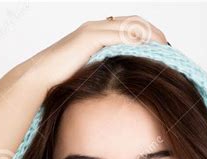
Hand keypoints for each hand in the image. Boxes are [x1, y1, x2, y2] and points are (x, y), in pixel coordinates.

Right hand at [18, 16, 168, 91]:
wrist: (38, 80)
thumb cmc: (57, 83)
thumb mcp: (85, 77)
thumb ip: (101, 74)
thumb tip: (115, 89)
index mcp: (94, 34)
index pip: (126, 27)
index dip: (145, 35)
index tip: (160, 49)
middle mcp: (94, 27)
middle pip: (133, 21)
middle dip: (152, 32)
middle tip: (169, 46)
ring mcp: (92, 29)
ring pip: (129, 25)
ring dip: (150, 34)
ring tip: (165, 47)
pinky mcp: (90, 36)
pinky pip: (120, 34)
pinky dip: (137, 39)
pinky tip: (150, 48)